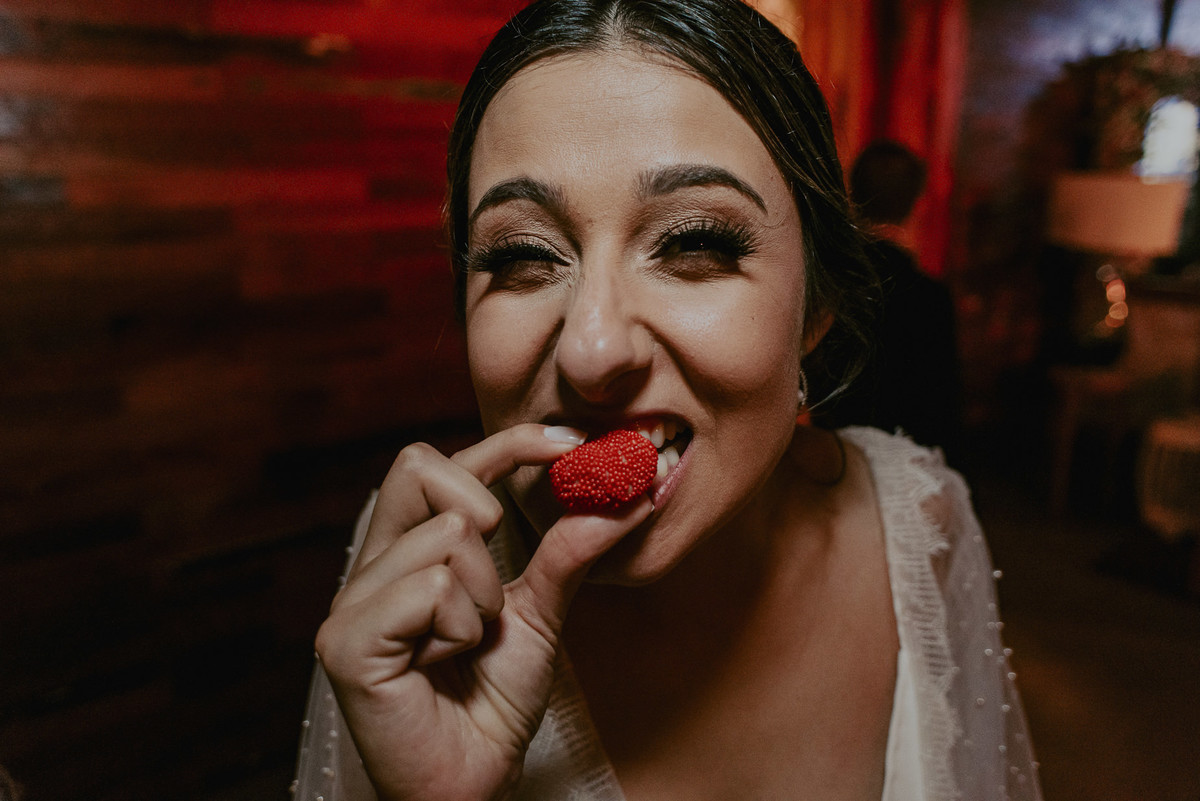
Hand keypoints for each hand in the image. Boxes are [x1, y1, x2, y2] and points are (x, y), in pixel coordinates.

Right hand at [315, 424, 652, 800]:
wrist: (472, 783)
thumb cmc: (492, 704)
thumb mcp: (539, 615)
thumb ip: (566, 554)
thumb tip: (625, 497)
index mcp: (408, 551)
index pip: (443, 463)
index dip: (506, 441)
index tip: (569, 443)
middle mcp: (372, 566)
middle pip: (418, 465)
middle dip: (484, 510)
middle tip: (499, 580)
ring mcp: (353, 602)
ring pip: (442, 535)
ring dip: (482, 595)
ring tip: (470, 642)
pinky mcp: (347, 642)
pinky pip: (428, 589)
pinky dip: (460, 627)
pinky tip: (446, 663)